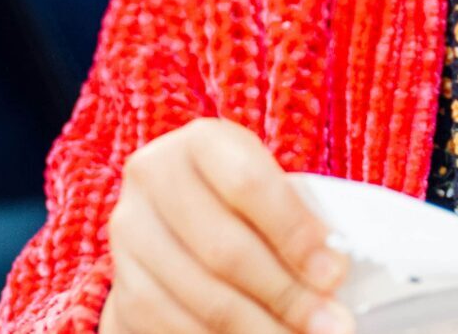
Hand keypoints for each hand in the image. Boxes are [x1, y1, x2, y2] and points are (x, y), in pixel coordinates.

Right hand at [102, 118, 350, 333]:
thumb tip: (330, 274)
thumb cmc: (242, 202)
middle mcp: (153, 178)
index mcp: (200, 142)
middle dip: (286, 294)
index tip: (333, 273)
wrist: (177, 220)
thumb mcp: (268, 188)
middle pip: (225, 249)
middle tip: (330, 323)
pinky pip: (176, 326)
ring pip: (203, 296)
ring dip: (261, 328)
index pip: (248, 185)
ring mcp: (130, 232)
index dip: (295, 234)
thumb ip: (297, 220)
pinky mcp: (123, 284)